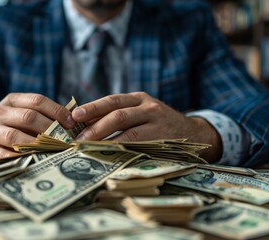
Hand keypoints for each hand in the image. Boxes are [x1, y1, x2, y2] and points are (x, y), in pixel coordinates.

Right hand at [0, 93, 75, 160]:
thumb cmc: (13, 126)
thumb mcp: (24, 114)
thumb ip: (44, 115)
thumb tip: (72, 123)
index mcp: (12, 100)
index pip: (37, 100)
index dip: (57, 111)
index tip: (72, 122)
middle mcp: (0, 113)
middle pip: (28, 117)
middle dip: (50, 128)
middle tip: (65, 139)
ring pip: (15, 136)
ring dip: (37, 145)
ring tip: (53, 151)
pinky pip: (4, 155)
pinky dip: (20, 159)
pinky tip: (34, 161)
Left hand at [71, 92, 221, 161]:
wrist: (194, 133)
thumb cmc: (159, 124)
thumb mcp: (142, 112)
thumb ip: (120, 115)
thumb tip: (85, 124)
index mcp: (139, 98)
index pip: (112, 100)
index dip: (92, 107)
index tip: (74, 116)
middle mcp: (149, 107)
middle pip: (118, 114)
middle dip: (95, 125)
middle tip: (78, 137)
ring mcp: (158, 123)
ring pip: (129, 131)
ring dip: (106, 140)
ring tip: (89, 147)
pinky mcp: (164, 139)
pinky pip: (141, 145)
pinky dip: (123, 150)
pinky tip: (110, 155)